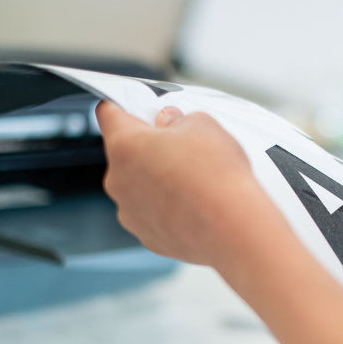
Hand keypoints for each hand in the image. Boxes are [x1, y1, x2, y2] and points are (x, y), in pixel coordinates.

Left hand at [98, 102, 262, 266]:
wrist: (234, 228)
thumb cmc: (218, 177)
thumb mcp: (203, 124)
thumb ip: (178, 120)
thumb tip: (170, 125)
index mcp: (125, 145)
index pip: (108, 113)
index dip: (124, 106)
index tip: (138, 108)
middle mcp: (118, 181)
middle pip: (125, 154)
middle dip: (149, 148)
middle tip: (180, 148)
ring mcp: (131, 213)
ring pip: (138, 187)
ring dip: (157, 180)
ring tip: (192, 182)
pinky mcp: (148, 237)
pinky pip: (152, 214)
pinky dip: (167, 208)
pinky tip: (193, 205)